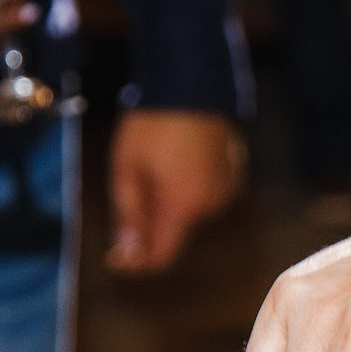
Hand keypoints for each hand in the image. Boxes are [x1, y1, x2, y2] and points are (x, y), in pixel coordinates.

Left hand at [106, 111, 246, 274]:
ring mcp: (226, 193)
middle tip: (134, 183)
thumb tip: (125, 254)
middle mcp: (210, 207)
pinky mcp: (234, 178)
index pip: (162, 257)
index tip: (116, 257)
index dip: (137, 263)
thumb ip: (127, 215)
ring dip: (170, 202)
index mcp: (181, 208)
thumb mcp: (126, 169)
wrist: (193, 87)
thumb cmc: (153, 126)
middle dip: (151, 221)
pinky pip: (206, 197)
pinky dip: (189, 189)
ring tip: (157, 164)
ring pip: (190, 214)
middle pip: (175, 233)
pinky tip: (178, 160)